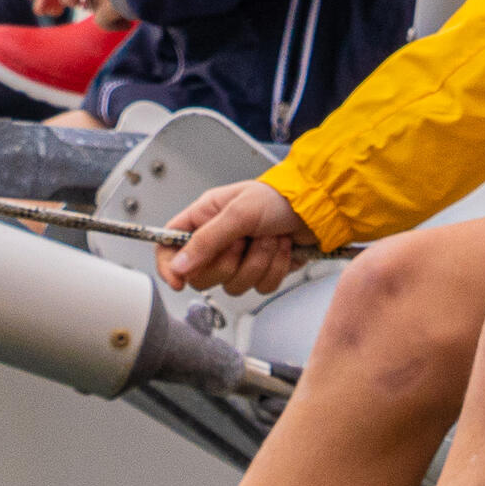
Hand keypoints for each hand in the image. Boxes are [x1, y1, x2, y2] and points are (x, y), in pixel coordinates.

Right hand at [156, 179, 319, 295]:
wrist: (316, 208)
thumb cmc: (278, 198)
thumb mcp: (238, 213)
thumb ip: (207, 240)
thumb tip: (179, 266)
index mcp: (203, 219)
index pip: (168, 247)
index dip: (169, 267)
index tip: (178, 281)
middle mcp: (217, 241)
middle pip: (202, 276)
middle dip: (229, 263)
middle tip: (244, 240)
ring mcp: (238, 259)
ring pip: (233, 285)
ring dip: (258, 263)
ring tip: (270, 238)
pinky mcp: (260, 271)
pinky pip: (259, 287)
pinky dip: (275, 269)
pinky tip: (282, 248)